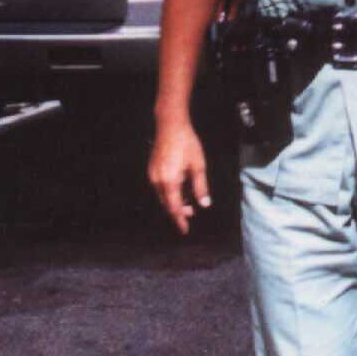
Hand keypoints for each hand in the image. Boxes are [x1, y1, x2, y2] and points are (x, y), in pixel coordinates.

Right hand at [146, 119, 211, 234]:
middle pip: (167, 204)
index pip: (174, 207)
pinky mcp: (152, 169)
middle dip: (178, 211)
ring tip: (187, 203)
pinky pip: (159, 187)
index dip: (180, 220)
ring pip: (162, 196)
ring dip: (173, 202)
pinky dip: (169, 193)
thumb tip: (204, 204)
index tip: (185, 230)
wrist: (170, 125)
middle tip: (191, 213)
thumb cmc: (186, 143)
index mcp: (170, 181)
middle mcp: (157, 180)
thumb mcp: (198, 165)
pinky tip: (179, 189)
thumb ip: (200, 187)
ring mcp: (152, 174)